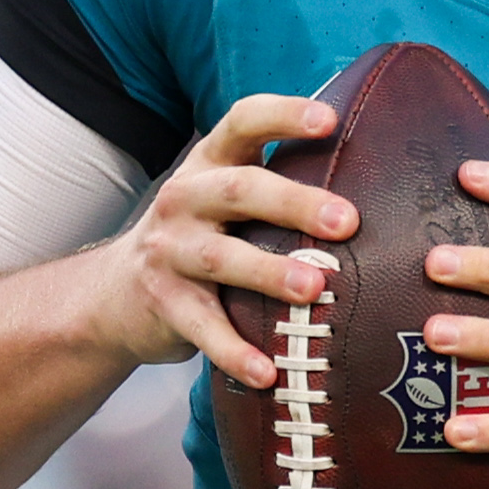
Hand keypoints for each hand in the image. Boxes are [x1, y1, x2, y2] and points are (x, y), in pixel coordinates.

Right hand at [83, 93, 350, 393]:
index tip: (330, 120)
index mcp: (209, 163)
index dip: (284, 115)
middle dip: (295, 203)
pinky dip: (236, 352)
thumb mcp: (223, 198)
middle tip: (347, 222)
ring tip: (314, 288)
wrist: (116, 294)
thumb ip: (275, 183)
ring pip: (222, 258)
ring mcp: (169, 251)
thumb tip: (372, 173)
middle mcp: (184, 198)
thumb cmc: (199, 236)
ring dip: (269, 272)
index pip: (243, 122)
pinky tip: (269, 372)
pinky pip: (203, 329)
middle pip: (240, 190)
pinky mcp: (164, 304)